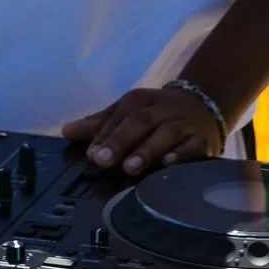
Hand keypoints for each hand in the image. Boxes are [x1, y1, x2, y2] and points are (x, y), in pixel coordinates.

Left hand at [61, 86, 224, 174]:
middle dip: (120, 141)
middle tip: (102, 161)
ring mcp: (182, 125)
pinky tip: (169, 164)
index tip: (90, 155)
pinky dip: (181, 155)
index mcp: (138, 101)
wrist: (202, 105)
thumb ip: (98, 124)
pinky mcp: (202, 141)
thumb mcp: (127, 112)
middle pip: (139, 122)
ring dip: (147, 150)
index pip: (119, 117)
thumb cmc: (155, 114)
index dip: (104, 136)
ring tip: (130, 167)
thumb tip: (66, 132)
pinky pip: (192, 147)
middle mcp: (160, 110)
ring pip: (165, 134)